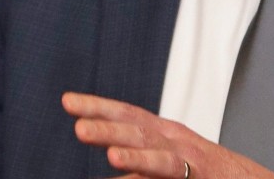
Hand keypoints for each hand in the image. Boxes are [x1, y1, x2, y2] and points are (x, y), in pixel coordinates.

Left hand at [62, 92, 273, 178]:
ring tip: (112, 155)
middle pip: (138, 130)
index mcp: (163, 132)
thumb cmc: (204, 173)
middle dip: (108, 127)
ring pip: (158, 157)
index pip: (127, 114)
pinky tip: (127, 174)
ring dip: (135, 155)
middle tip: (78, 126)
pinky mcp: (200, 177)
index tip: (68, 101)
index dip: (98, 106)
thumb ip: (137, 170)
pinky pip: (172, 177)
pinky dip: (149, 174)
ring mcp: (190, 160)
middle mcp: (175, 141)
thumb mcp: (166, 165)